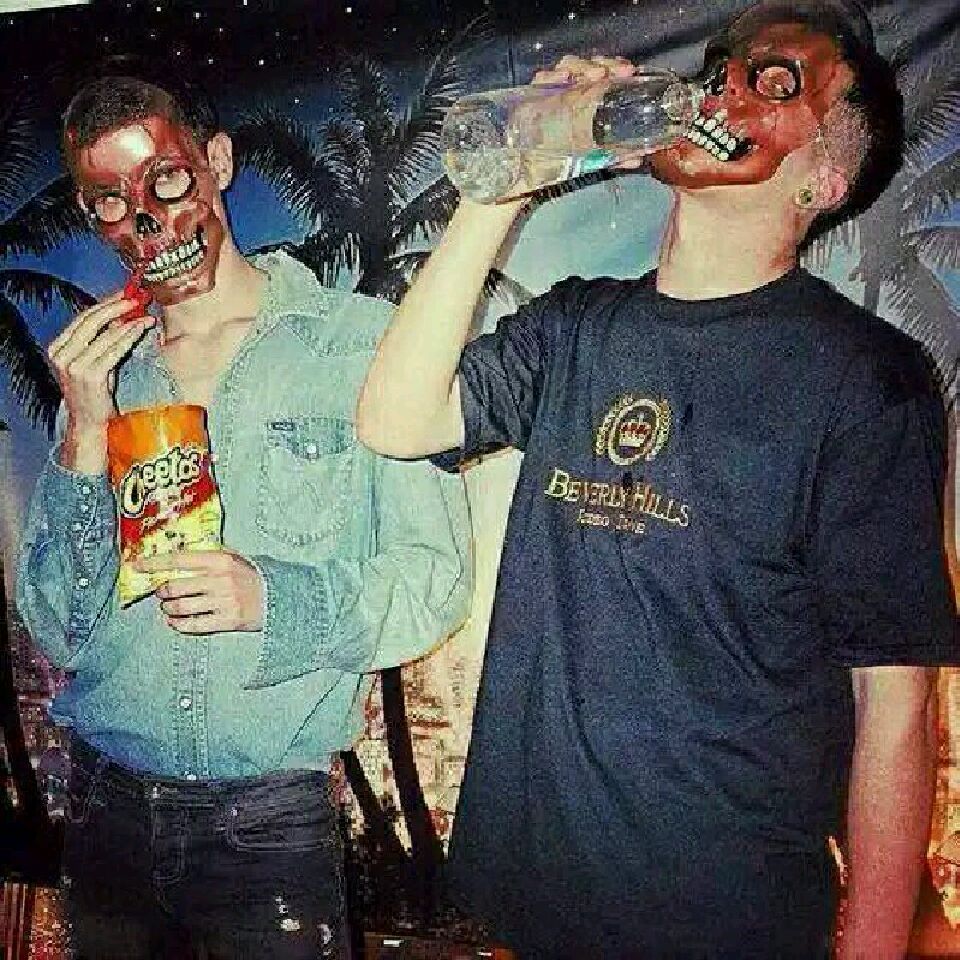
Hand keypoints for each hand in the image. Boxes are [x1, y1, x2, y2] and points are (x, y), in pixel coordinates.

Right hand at [49, 290, 154, 470]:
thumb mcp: (96, 361)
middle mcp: (61, 354)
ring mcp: (74, 365)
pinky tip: (140, 328)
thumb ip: (103, 340)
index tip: (124, 294)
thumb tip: (123, 314)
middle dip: (116, 306)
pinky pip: (113, 349)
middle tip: (136, 298)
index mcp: (58, 347)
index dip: (105, 303)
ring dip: (127, 320)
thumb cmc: (96, 392)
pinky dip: (128, 336)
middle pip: (91, 320)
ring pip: (104, 334)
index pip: (83, 318)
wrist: (90, 422)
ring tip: (144, 313)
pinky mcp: (90, 375)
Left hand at [134, 549, 264, 634]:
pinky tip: (175, 622)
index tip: (136, 565)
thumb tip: (184, 549)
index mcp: (220, 560)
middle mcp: (219, 580)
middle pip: (174, 586)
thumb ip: (212, 553)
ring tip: (169, 607)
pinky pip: (192, 625)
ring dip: (168, 609)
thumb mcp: (236, 558)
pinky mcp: (227, 621)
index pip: (178, 559)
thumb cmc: (254, 577)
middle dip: (162, 591)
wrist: (281, 598)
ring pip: (180, 607)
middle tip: (162, 592)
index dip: (153, 563)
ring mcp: (222, 602)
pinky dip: (178, 624)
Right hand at [532, 54, 650, 169]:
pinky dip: (552, 76)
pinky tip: (564, 78)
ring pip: (569, 65)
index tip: (630, 73)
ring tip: (596, 75)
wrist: (531, 167)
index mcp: (589, 95)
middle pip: (590, 65)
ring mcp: (554, 90)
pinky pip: (542, 80)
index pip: (605, 72)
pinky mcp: (533, 96)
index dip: (617, 68)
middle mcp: (573, 88)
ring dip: (584, 66)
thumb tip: (637, 159)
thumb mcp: (593, 156)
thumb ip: (615, 156)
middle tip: (619, 72)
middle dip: (606, 64)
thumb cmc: (561, 154)